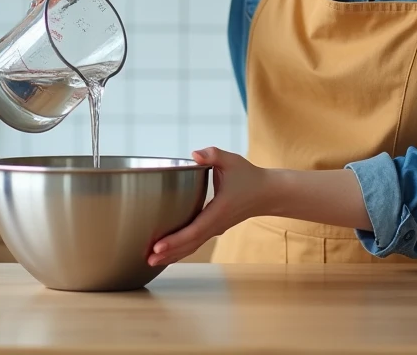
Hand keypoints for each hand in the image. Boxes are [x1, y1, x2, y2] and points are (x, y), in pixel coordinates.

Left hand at [148, 147, 272, 266]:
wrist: (267, 193)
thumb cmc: (249, 176)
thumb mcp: (232, 161)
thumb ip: (213, 155)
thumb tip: (195, 155)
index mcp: (218, 211)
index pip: (193, 231)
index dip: (175, 240)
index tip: (158, 247)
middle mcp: (216, 224)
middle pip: (190, 245)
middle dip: (168, 253)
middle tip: (148, 259)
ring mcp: (216, 229)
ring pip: (192, 247)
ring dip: (173, 255)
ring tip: (152, 262)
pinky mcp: (215, 228)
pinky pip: (196, 242)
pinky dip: (181, 250)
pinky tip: (168, 254)